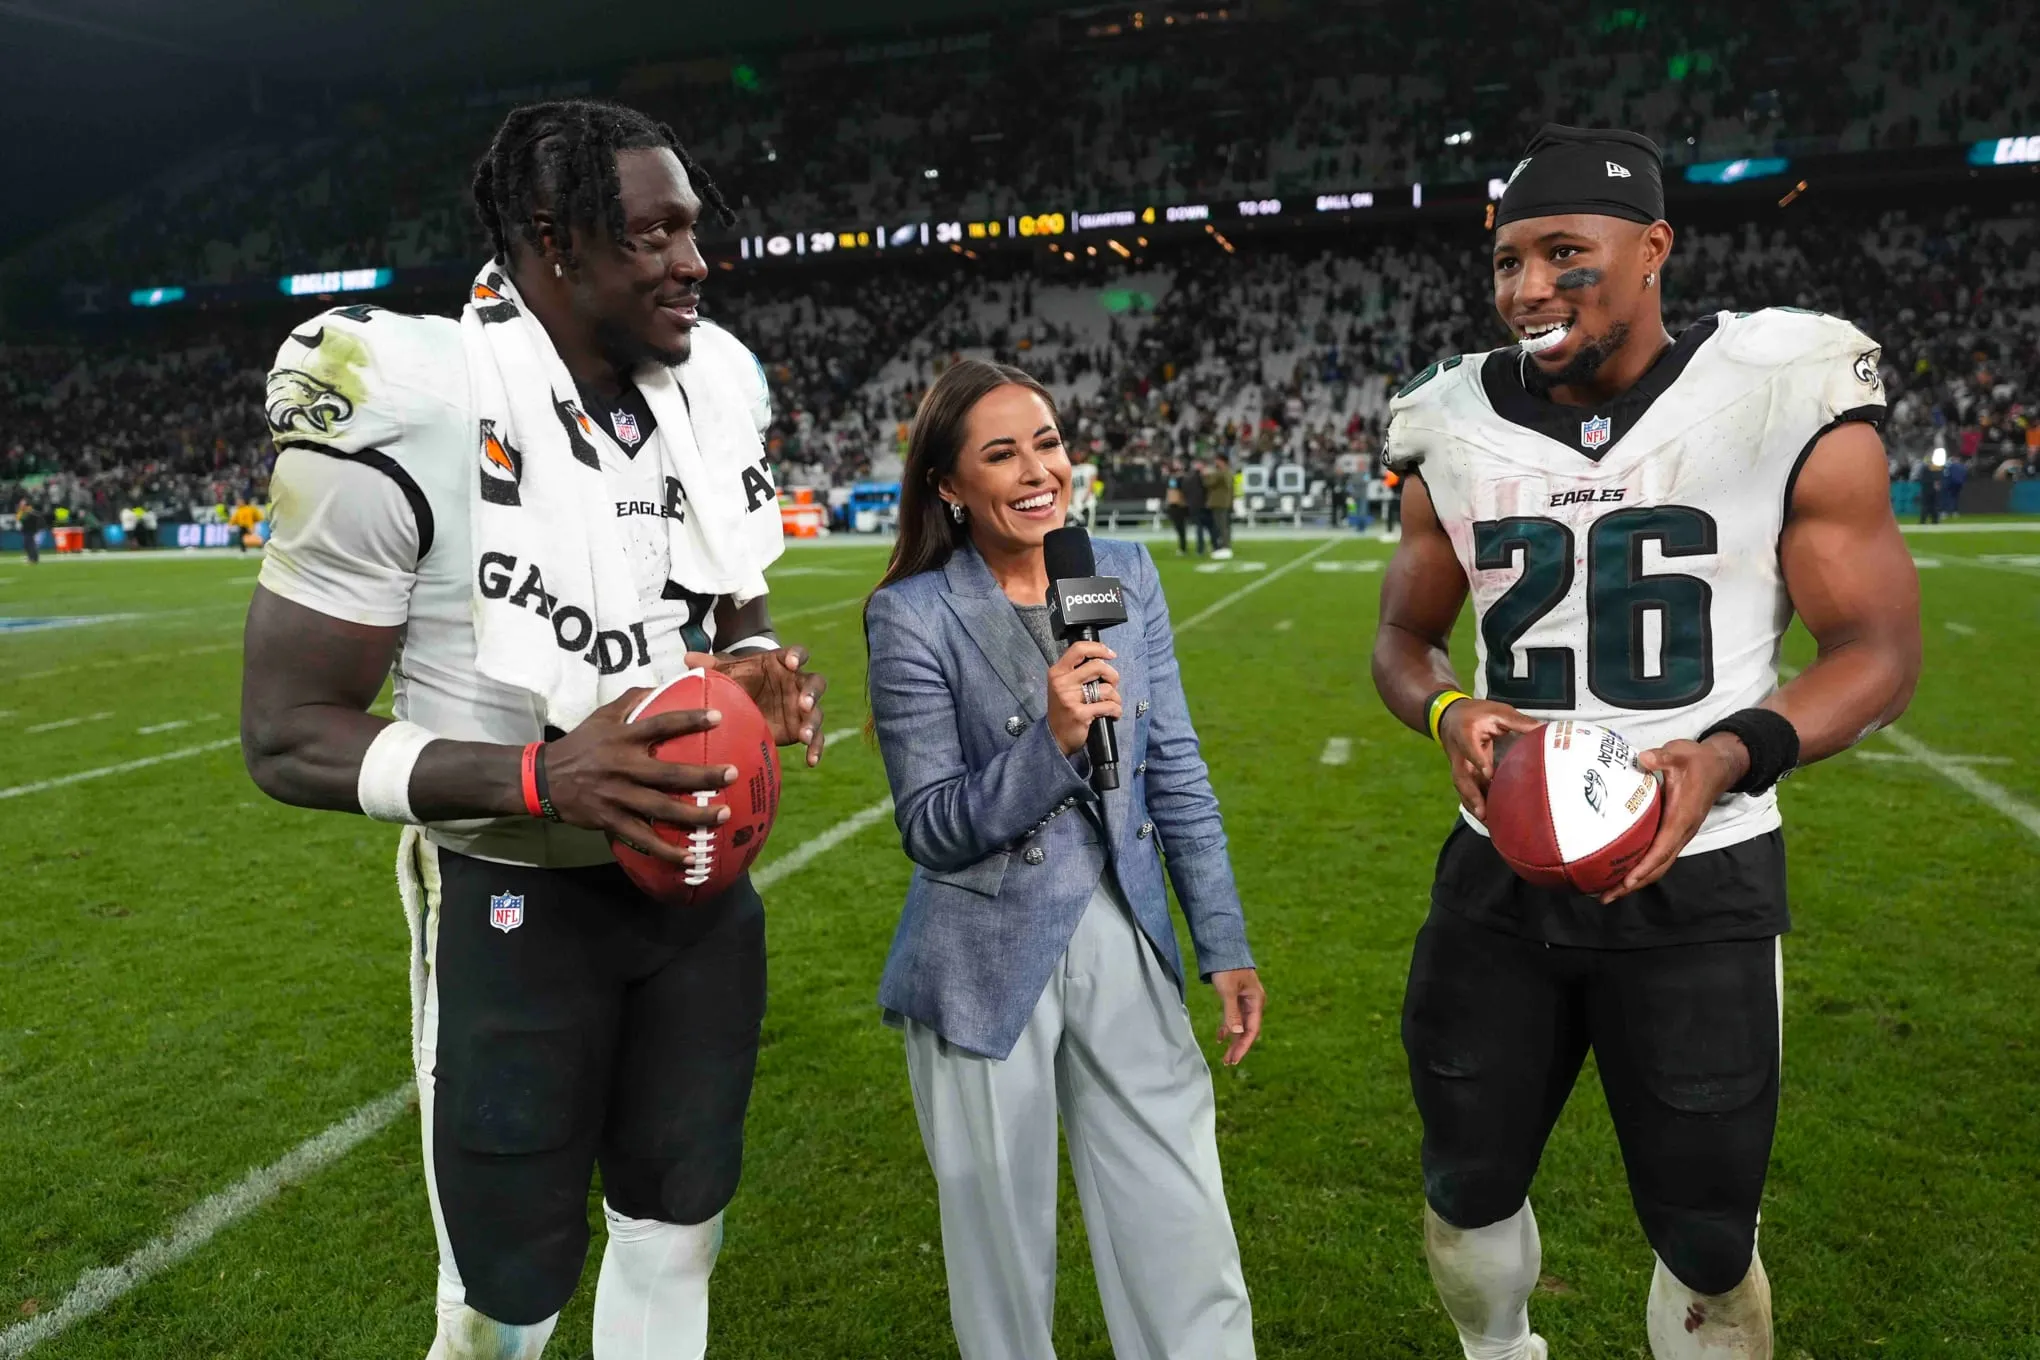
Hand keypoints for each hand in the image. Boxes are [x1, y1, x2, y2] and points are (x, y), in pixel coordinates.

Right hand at [542, 687, 736, 863]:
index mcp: (622, 737)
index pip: (661, 725)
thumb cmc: (580, 745)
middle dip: (703, 775)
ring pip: (661, 809)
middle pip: (669, 773)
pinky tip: (690, 858)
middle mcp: (623, 767)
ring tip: (724, 814)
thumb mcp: (601, 716)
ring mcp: (618, 796)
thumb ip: (630, 700)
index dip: (689, 720)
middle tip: (732, 774)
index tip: (718, 717)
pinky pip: (643, 839)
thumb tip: (660, 685)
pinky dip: (666, 851)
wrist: (544, 779)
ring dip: (694, 815)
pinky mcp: (611, 821)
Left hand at [687, 646, 828, 766]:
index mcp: (782, 664)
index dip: (797, 656)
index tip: (792, 663)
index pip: (797, 654)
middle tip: (803, 703)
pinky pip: (816, 738)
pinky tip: (810, 761)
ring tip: (804, 736)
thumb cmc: (738, 681)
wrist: (745, 702)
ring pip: (817, 713)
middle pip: (815, 683)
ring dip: (813, 723)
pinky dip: (816, 748)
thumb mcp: (725, 673)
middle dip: (812, 693)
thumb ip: (710, 666)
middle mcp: (797, 684)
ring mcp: (802, 707)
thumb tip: (687, 658)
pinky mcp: (801, 727)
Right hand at [1046, 640, 1121, 755]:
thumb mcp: (1063, 685)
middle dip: (1113, 675)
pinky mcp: (1080, 714)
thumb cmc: (1064, 708)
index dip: (1099, 648)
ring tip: (1112, 703)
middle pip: (1097, 666)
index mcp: (1057, 672)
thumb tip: (1102, 659)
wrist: (1055, 736)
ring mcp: (1070, 698)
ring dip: (1116, 697)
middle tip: (1113, 684)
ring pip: (1106, 688)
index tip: (1110, 655)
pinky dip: (1116, 711)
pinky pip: (1109, 706)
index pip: (1079, 649)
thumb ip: (1077, 671)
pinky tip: (1113, 715)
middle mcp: (1062, 682)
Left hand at [1210, 969, 1264, 1065]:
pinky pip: (1234, 1018)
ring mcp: (1246, 1002)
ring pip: (1240, 1026)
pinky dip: (1228, 1028)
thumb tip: (1235, 1034)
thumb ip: (1231, 1013)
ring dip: (1233, 1040)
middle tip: (1228, 1062)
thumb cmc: (1227, 969)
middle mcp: (1253, 1004)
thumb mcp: (1227, 991)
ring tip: (1225, 1056)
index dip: (1243, 1046)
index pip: (1251, 1030)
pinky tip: (1220, 1037)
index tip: (1234, 1059)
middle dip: (1238, 1047)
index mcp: (1256, 1002)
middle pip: (1247, 1031)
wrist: (1223, 950)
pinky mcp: (1237, 999)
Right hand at [1436, 698, 1542, 820]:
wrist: (1449, 715)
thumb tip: (1543, 728)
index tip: (1488, 773)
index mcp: (1466, 733)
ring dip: (1473, 805)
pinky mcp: (1463, 773)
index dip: (1478, 761)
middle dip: (1471, 795)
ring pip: (1462, 788)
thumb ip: (1518, 721)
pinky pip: (1466, 790)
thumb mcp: (1497, 711)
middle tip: (1483, 811)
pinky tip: (1487, 818)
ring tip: (1487, 822)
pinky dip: (1475, 805)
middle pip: (1461, 776)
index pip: (1470, 749)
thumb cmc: (1475, 713)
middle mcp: (1458, 752)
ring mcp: (1458, 765)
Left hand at [1600, 733, 1749, 902]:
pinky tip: (1619, 869)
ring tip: (1607, 891)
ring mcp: (1679, 834)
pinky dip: (1640, 867)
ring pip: (1658, 865)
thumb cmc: (1699, 761)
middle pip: (1658, 867)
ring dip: (1635, 881)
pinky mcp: (1674, 832)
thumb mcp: (1681, 753)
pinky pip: (1657, 855)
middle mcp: (1681, 832)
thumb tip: (1643, 758)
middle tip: (1605, 896)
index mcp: (1682, 818)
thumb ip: (1663, 756)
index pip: (1662, 849)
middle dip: (1632, 884)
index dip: (1645, 867)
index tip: (1626, 881)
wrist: (1720, 766)